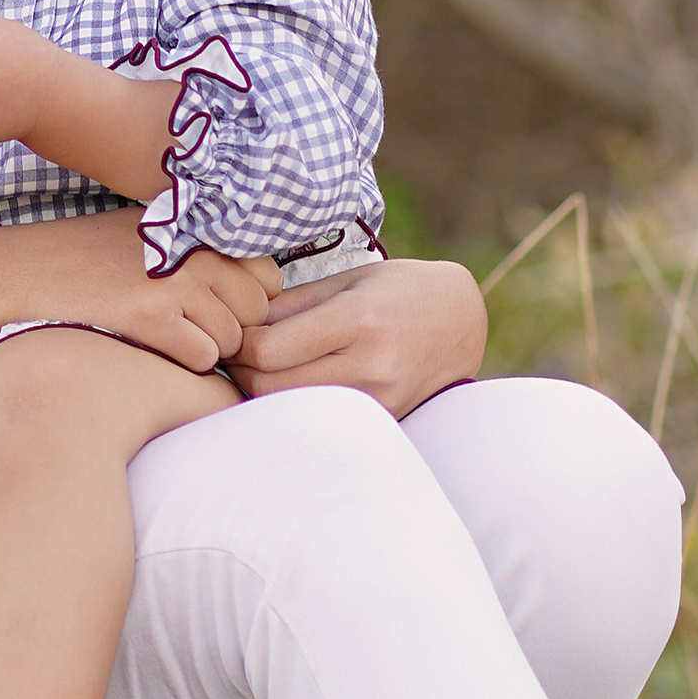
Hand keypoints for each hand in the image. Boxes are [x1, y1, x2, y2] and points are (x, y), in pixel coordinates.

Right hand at [89, 242, 284, 374]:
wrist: (32, 271)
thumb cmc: (93, 258)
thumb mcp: (153, 233)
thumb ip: (204, 250)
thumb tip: (258, 285)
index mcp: (201, 230)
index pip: (267, 276)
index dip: (245, 299)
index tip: (215, 307)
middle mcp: (196, 252)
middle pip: (257, 312)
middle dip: (232, 327)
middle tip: (190, 327)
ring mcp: (176, 283)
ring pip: (232, 339)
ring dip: (208, 348)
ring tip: (167, 335)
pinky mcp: (152, 317)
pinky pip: (204, 358)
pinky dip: (185, 362)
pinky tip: (154, 347)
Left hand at [227, 254, 485, 416]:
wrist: (461, 321)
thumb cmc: (398, 290)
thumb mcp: (347, 280)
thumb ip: (291, 304)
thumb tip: (236, 326)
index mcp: (357, 319)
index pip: (268, 350)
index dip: (239, 343)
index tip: (237, 332)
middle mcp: (370, 365)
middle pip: (270, 387)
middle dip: (243, 371)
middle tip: (239, 354)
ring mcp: (378, 399)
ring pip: (290, 408)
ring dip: (266, 391)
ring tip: (266, 366)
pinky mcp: (382, 418)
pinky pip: (321, 416)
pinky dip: (298, 403)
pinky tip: (298, 381)